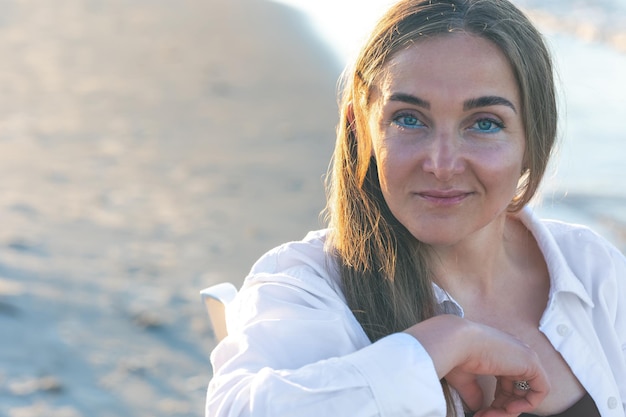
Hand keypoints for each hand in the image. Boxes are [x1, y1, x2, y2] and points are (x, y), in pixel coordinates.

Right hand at [404, 315, 549, 414]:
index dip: (496, 401)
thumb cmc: (455, 355)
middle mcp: (514, 352)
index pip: (506, 383)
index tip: (480, 412)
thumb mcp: (465, 378)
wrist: (455, 342)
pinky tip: (509, 409)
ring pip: (526, 393)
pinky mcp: (531, 362)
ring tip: (490, 416)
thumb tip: (478, 408)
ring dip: (509, 410)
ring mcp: (524, 356)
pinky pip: (540, 389)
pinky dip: (528, 404)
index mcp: (500, 352)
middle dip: (501, 408)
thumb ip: (475, 392)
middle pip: (516, 390)